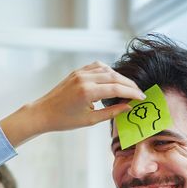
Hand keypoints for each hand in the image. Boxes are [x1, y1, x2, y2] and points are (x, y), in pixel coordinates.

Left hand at [0, 62, 144, 146]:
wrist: (43, 112)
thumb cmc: (64, 120)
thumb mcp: (90, 120)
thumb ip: (111, 112)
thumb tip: (128, 107)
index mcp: (87, 92)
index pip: (117, 89)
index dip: (132, 93)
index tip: (142, 98)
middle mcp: (84, 79)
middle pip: (115, 77)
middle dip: (129, 84)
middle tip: (139, 93)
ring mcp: (80, 73)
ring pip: (107, 69)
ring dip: (120, 77)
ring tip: (128, 88)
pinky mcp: (77, 72)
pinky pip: (97, 67)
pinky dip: (108, 72)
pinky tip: (114, 79)